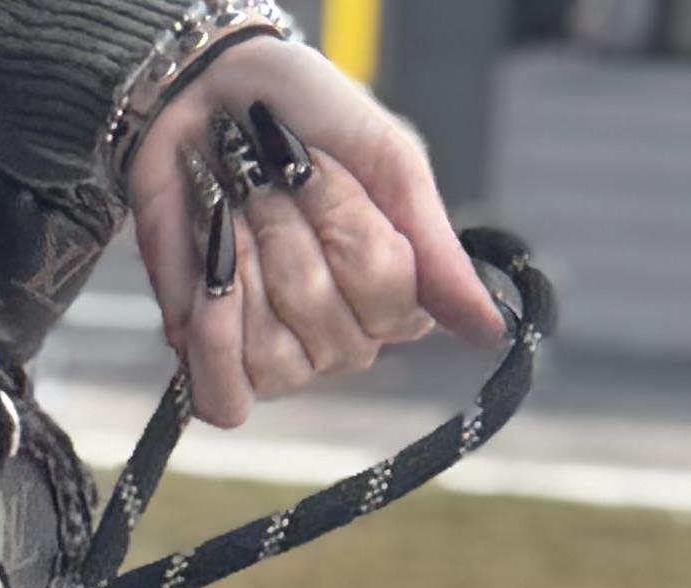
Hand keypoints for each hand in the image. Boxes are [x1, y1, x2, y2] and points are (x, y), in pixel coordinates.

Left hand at [128, 35, 501, 429]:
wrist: (201, 86)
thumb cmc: (297, 114)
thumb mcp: (386, 158)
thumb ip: (436, 249)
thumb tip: (490, 331)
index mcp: (397, 293)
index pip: (388, 290)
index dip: (344, 219)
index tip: (313, 160)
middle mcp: (345, 340)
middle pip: (328, 321)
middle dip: (286, 232)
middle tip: (261, 182)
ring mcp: (282, 363)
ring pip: (277, 358)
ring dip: (245, 265)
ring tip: (230, 214)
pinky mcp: (213, 370)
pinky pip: (226, 398)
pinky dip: (213, 335)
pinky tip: (209, 278)